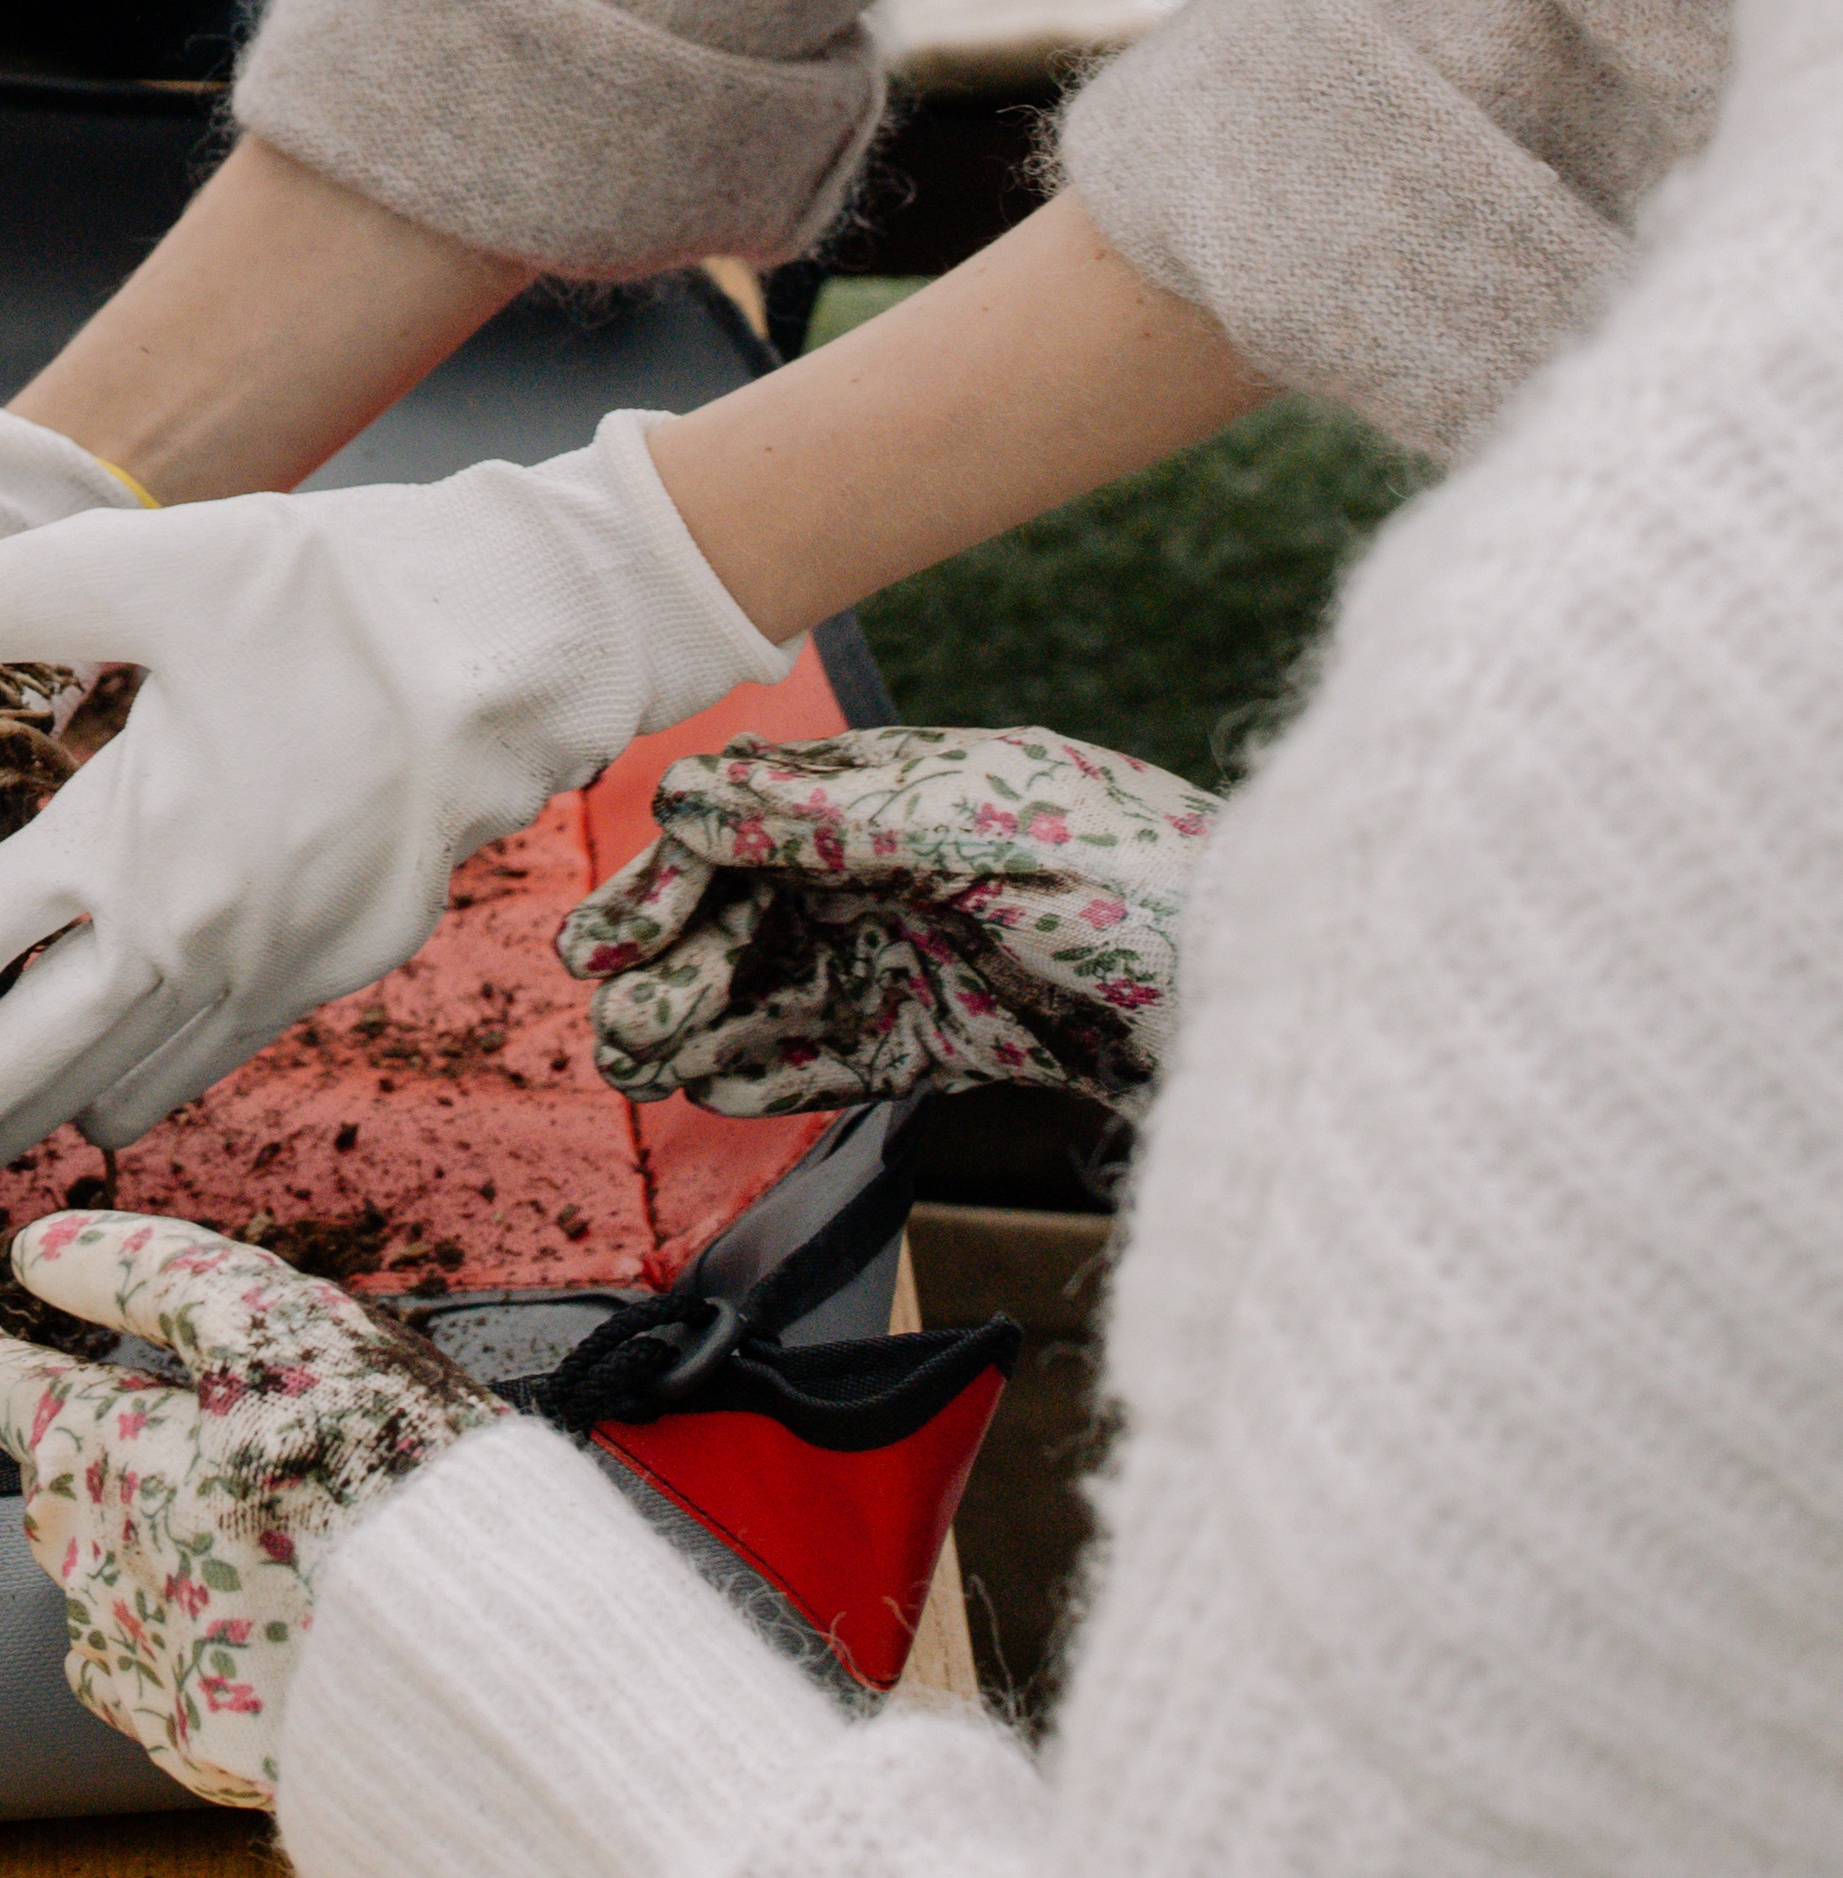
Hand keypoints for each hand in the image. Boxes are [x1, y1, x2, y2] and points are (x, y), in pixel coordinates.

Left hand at [0, 415, 765, 1184]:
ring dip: (37, 1119)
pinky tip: (107, 1094)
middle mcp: (184, 934)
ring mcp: (263, 971)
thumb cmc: (332, 602)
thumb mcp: (154, 564)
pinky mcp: (328, 972)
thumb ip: (7, 597)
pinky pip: (208, 1060)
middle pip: (30, 1067)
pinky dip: (142, 1089)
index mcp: (122, 843)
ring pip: (124, 1085)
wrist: (516, 656)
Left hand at [0, 1206, 496, 1806]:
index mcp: (105, 1454)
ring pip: (100, 1591)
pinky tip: (228, 1627)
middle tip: (69, 1430)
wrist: (466, 1664)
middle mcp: (99, 1565)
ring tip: (188, 1527)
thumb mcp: (270, 1323)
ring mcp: (147, 1664)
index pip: (17, 1394)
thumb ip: (145, 1276)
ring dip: (120, 1551)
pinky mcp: (203, 1746)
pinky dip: (174, 1643)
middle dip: (59, 1457)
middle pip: (56, 1497)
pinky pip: (154, 1682)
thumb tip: (34, 1253)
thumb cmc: (377, 1468)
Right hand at [563, 722, 1211, 1107]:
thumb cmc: (1145, 879)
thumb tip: (692, 797)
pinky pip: (844, 1052)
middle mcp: (896, 869)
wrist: (1269, 994)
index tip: (614, 938)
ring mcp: (921, 954)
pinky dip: (781, 1069)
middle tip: (609, 1018)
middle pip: (754, 911)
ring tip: (641, 1063)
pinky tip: (723, 1084)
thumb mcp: (981, 832)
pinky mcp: (952, 1035)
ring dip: (708, 1021)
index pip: (750, 825)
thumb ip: (835, 820)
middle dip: (676, 961)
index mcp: (900, 793)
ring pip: (785, 986)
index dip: (675, 880)